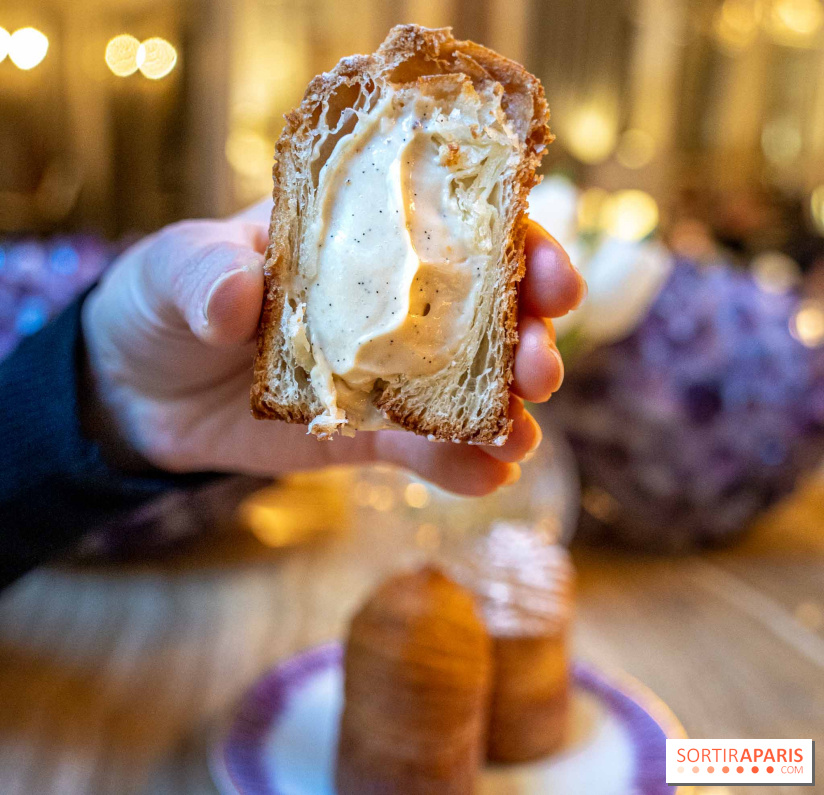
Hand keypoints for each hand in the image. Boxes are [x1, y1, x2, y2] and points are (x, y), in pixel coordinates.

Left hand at [82, 200, 584, 495]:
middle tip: (540, 368)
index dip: (514, 245)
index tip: (549, 275)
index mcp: (360, 238)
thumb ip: (204, 277)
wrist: (143, 389)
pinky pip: (420, 449)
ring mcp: (381, 373)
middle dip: (524, 338)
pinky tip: (491, 476)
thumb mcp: (173, 270)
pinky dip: (457, 463)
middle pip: (481, 314)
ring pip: (464, 389)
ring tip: (521, 435)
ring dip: (505, 409)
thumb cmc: (165, 300)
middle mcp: (387, 304)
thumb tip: (240, 302)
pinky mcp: (364, 431)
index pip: (455, 227)